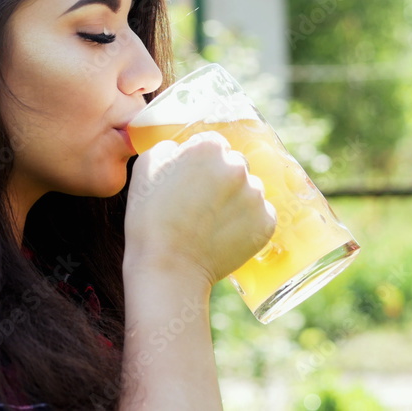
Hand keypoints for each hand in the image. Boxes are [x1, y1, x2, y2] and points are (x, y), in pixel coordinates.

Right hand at [123, 131, 276, 287]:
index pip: (212, 144)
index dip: (199, 162)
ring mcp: (255, 195)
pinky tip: (224, 233)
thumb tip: (180, 150)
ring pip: (249, 189)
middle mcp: (238, 166)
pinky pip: (260, 214)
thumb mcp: (145, 168)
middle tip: (200, 202)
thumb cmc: (150, 218)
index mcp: (209, 148)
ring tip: (211, 221)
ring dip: (235, 199)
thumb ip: (167, 148)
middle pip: (234, 164)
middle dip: (221, 178)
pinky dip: (246, 221)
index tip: (190, 179)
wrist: (168, 267)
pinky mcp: (265, 223)